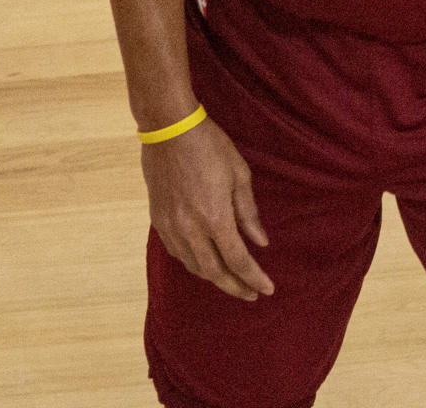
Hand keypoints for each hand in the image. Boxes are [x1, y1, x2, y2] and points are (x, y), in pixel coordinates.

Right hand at [141, 116, 273, 300]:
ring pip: (193, 266)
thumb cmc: (209, 147)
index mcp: (214, 218)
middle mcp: (190, 229)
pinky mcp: (158, 220)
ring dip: (213, 277)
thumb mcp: (239, 175)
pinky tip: (204, 260)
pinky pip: (177, 252)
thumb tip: (260, 241)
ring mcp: (171, 226)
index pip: (238, 260)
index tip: (267, 289)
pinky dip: (193, 263)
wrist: (169, 130)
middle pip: (214, 272)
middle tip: (251, 294)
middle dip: (234, 287)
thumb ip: (248, 212)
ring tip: (231, 280)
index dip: (254, 278)